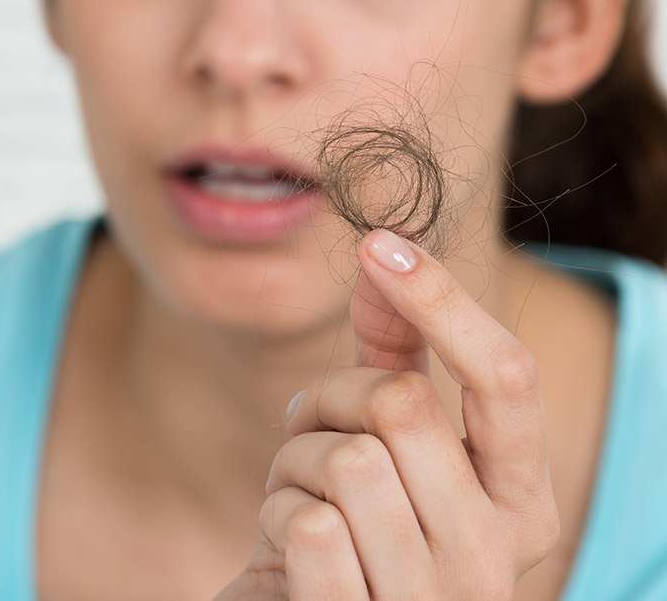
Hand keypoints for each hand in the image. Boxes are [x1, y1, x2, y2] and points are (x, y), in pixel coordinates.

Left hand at [214, 229, 559, 599]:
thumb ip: (396, 348)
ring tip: (302, 487)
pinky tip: (288, 544)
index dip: (442, 299)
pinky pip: (308, 525)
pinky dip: (277, 512)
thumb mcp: (388, 433)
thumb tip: (385, 249)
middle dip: (332, 394)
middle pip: (404, 404)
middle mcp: (498, 557)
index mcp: (523, 500)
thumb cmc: (359, 516)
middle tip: (310, 422)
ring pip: (350, 461)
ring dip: (298, 457)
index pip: (508, 376)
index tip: (380, 245)